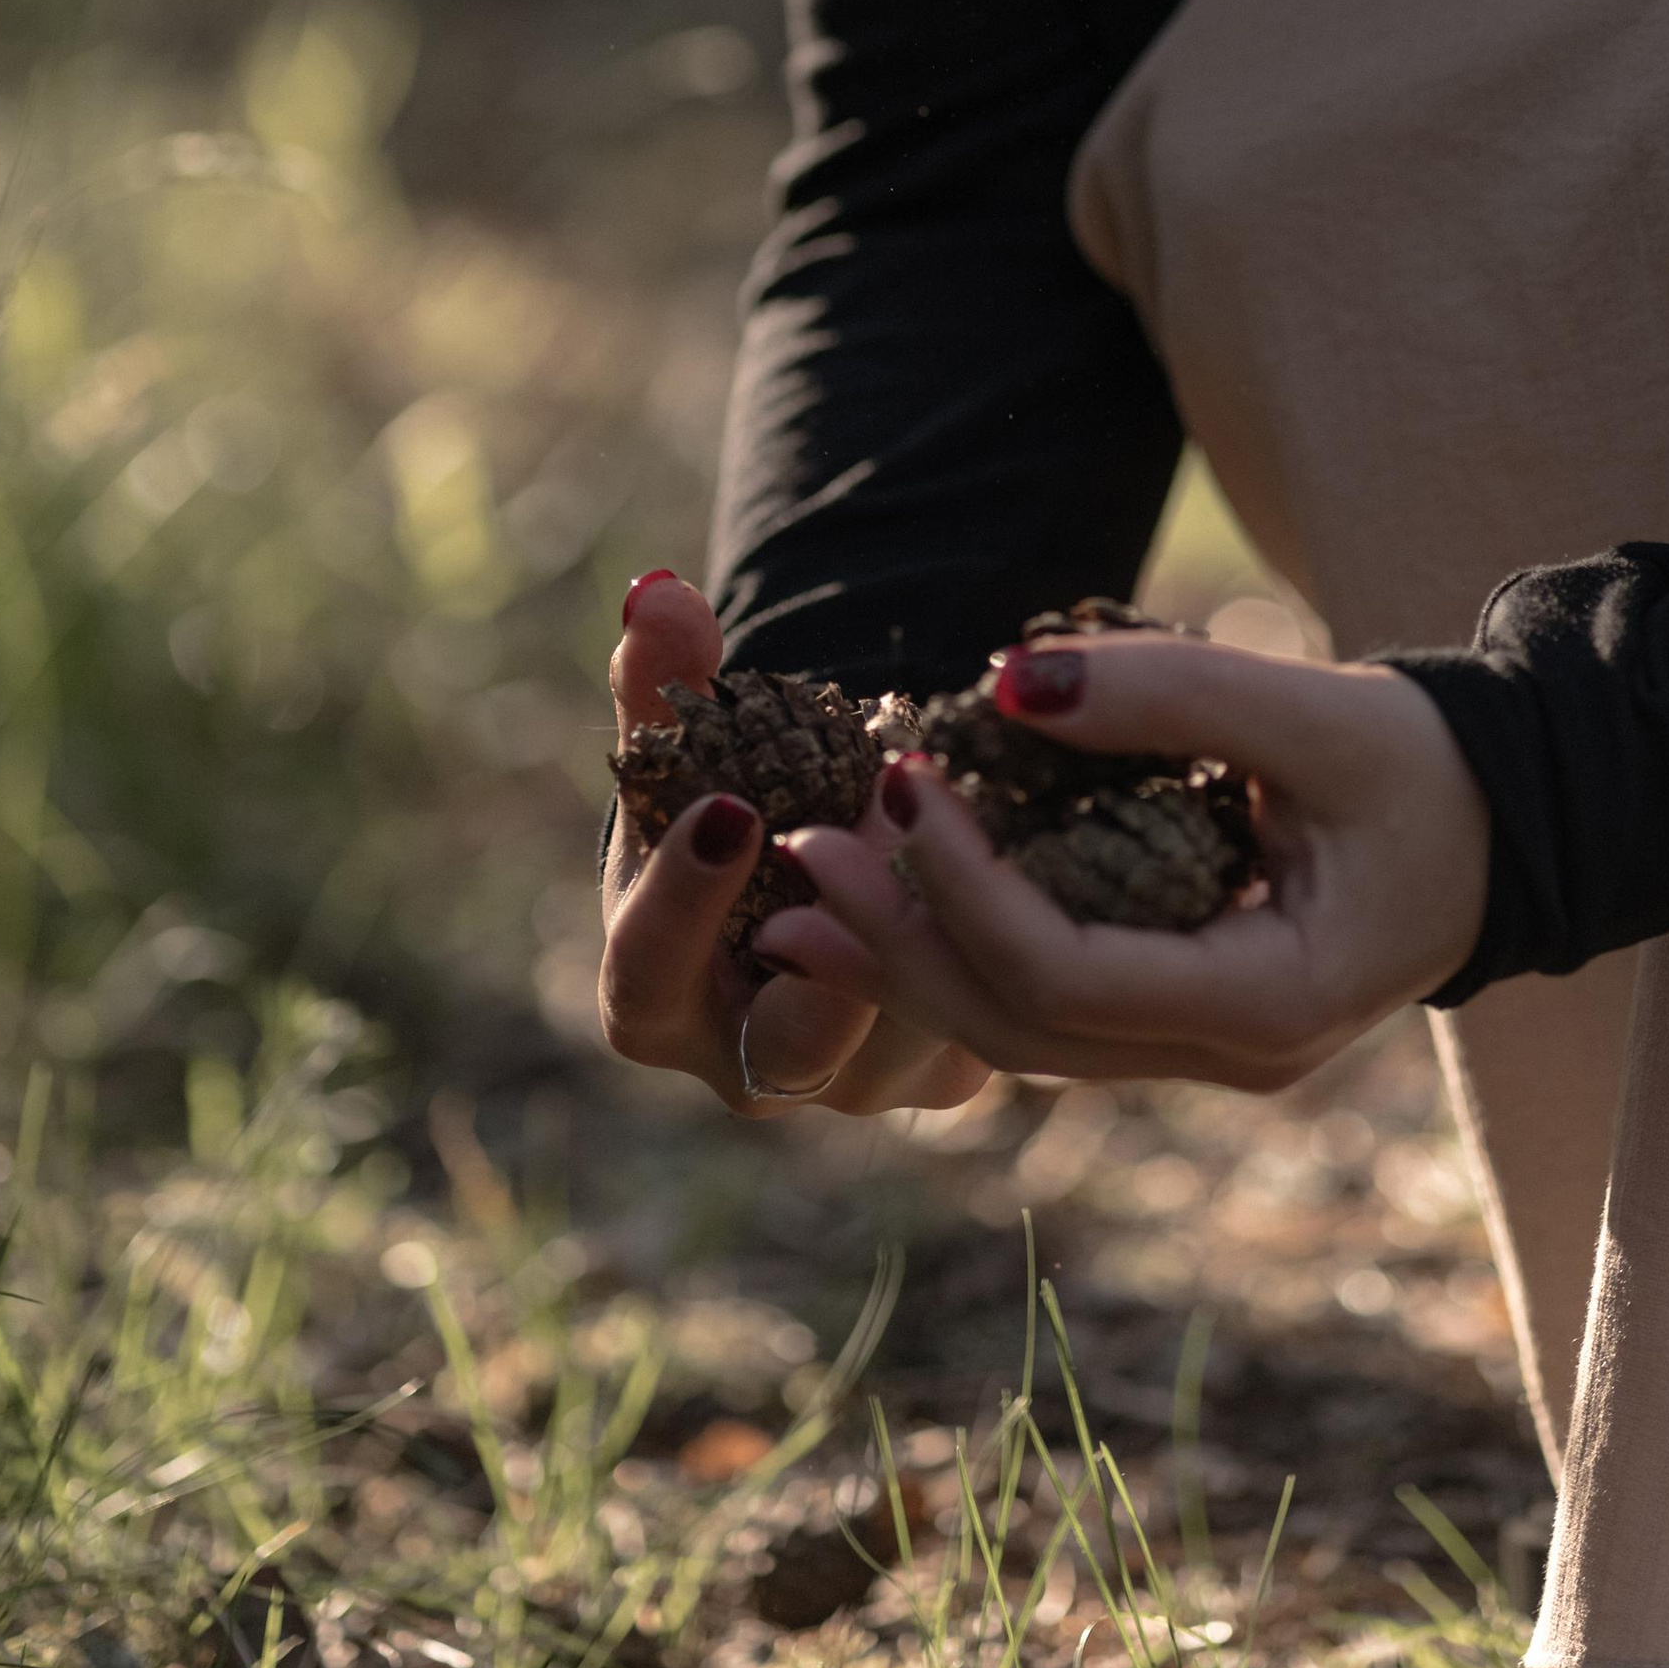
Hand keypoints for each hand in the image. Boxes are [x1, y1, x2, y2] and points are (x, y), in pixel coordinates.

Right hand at [598, 575, 990, 1119]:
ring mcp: (858, 1077)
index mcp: (658, 1001)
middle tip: (882, 816)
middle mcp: (754, 1065)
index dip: (685, 898)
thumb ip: (663, 681)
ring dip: (936, 922)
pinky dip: (995, 933)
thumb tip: (658, 590)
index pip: (648, 975)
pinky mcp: (947, 1066)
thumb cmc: (729, 806)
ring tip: (963, 810)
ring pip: (903, 1028)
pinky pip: (979, 1015)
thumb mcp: (686, 754)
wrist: (810, 878)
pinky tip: (1020, 845)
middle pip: (792, 1037)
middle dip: (844, 931)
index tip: (731, 808)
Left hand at [756, 630, 1489, 1090]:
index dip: (967, 887)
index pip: (1068, 977)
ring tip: (806, 878)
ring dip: (909, 952)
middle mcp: (1225, 1054)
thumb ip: (1169, 692)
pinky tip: (893, 887)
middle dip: (900, 938)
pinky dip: (962, 943)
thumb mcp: (1315, 711)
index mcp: (1268, 1005)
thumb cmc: (1423, 766)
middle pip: (1019, 1027)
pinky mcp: (1175, 1009)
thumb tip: (1003, 681)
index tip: (899, 783)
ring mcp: (1199, 1046)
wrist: (1503, 820)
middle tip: (801, 847)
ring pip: (1019, 1031)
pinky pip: (1046, 1001)